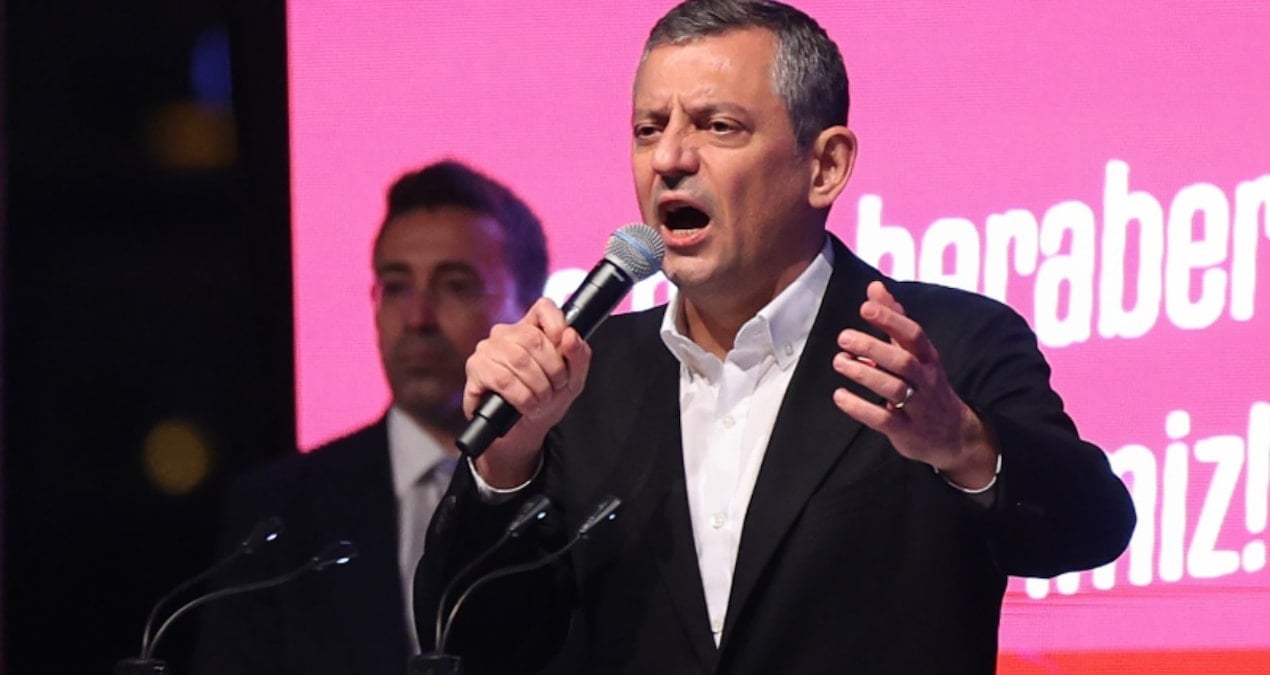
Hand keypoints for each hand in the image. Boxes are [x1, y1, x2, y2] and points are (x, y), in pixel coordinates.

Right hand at [463, 298, 590, 487]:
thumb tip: (570, 335)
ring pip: (519, 359)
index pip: (544, 308)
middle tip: (555, 388)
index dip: (557, 323)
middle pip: (534, 338)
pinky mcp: (475, 370)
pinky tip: (526, 405)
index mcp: (531, 329)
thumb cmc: (544, 400)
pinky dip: (522, 397)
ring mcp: (487, 349)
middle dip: (553, 370)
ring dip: (538, 386)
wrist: (522, 431)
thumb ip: (578, 356)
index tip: (564, 346)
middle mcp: (506, 334)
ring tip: (541, 400)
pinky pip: (503, 379)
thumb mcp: (571, 380)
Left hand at [831, 282, 997, 487]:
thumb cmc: (926, 385)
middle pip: (903, 361)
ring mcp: (918, 407)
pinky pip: (884, 420)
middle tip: (843, 337)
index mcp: (928, 358)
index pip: (913, 334)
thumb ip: (894, 320)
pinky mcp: (907, 431)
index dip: (891, 319)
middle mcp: (926, 380)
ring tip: (839, 361)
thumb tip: (875, 287)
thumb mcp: (915, 352)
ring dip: (864, 374)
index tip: (865, 307)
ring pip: (894, 389)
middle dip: (873, 347)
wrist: (954, 435)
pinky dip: (860, 408)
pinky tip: (840, 396)